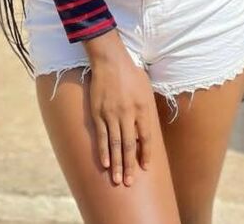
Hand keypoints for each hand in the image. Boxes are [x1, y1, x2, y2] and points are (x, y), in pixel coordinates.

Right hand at [84, 30, 152, 185]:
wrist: (110, 61)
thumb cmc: (130, 73)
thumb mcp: (145, 89)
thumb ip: (146, 109)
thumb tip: (144, 130)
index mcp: (142, 109)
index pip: (146, 137)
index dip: (145, 153)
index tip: (145, 167)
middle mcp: (127, 114)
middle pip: (130, 145)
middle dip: (129, 166)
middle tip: (129, 182)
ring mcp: (111, 115)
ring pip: (115, 144)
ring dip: (116, 163)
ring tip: (116, 180)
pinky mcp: (98, 113)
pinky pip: (102, 135)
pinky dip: (103, 150)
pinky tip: (105, 163)